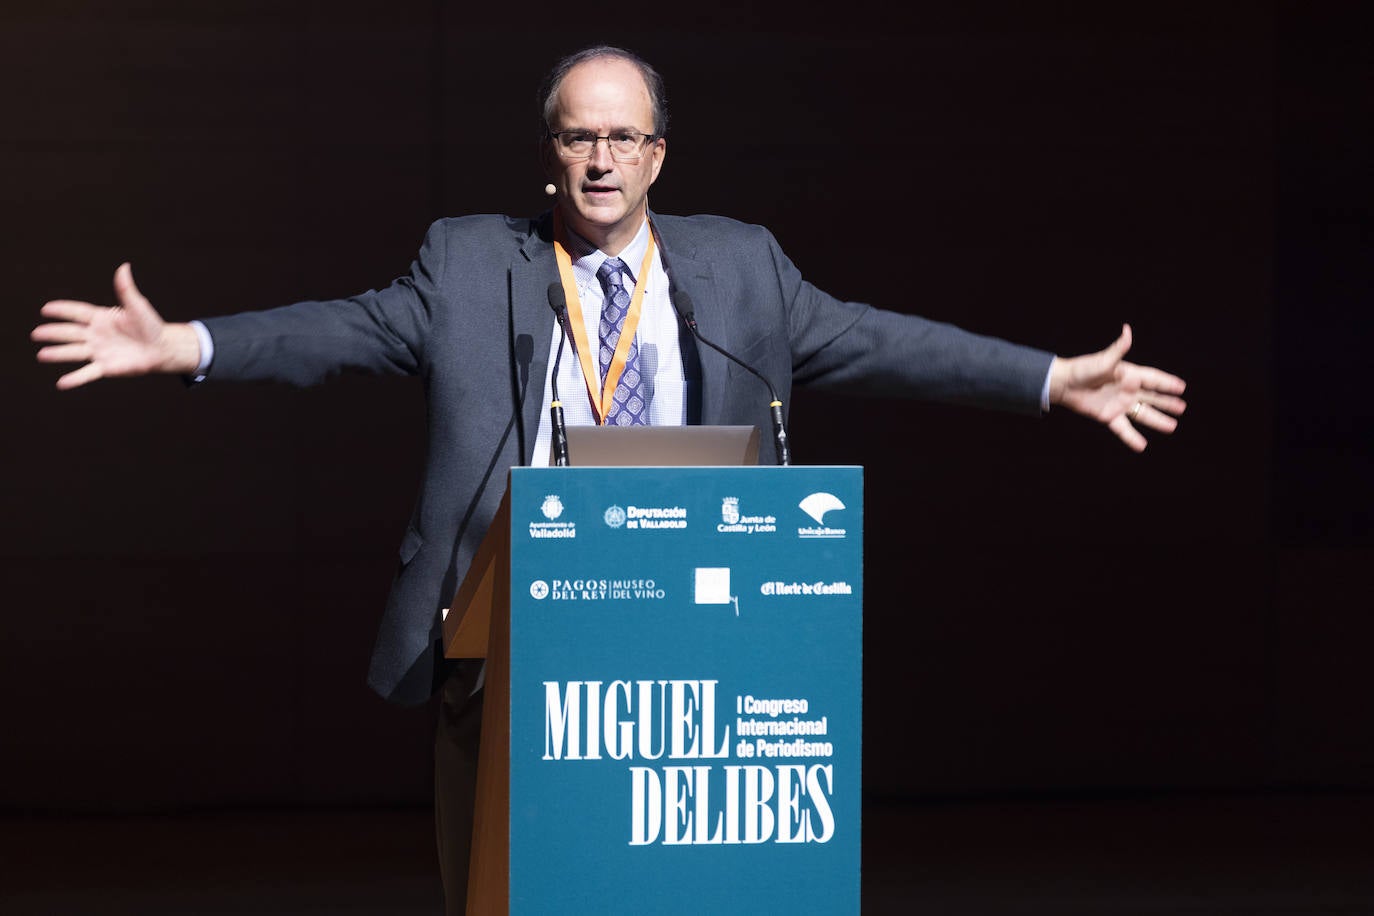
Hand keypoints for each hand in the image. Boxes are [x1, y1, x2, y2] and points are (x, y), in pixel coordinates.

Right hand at [32, 263, 200, 389]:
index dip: (63, 310)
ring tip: (42, 355)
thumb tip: (124, 267)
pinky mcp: (106, 367)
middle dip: (53, 333)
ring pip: (74, 352)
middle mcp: (95, 334)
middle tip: (36, 333)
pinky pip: (88, 373)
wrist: (161, 348)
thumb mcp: (137, 306)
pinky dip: (75, 379)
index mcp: (101, 318)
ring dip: (58, 354)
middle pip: (70, 333)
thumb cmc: (150, 325)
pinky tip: (61, 383)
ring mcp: (99, 351)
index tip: (46, 309)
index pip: (78, 312)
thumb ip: (126, 289)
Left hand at [1048, 324, 1186, 452]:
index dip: (1167, 383)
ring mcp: (1119, 404)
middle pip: (1152, 398)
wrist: (1063, 384)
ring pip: (1143, 414)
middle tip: (1182, 408)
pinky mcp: (1109, 416)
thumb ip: (1118, 349)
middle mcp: (1127, 390)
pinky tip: (1142, 446)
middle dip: (1167, 403)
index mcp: (1129, 375)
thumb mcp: (1103, 360)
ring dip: (1157, 420)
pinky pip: (1123, 429)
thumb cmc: (1083, 369)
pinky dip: (1132, 438)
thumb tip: (1127, 330)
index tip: (1182, 387)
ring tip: (1172, 426)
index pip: (1153, 379)